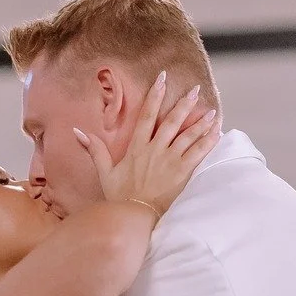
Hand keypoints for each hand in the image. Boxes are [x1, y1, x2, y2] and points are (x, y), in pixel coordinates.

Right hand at [75, 74, 220, 218]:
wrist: (133, 217)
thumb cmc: (119, 197)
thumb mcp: (105, 172)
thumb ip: (95, 150)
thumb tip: (78, 132)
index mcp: (136, 148)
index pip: (146, 115)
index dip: (155, 96)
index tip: (162, 79)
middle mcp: (154, 150)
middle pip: (171, 121)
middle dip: (184, 104)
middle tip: (195, 89)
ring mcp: (169, 161)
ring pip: (187, 136)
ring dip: (200, 122)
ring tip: (212, 110)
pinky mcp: (182, 173)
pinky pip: (198, 154)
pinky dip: (208, 142)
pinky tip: (217, 132)